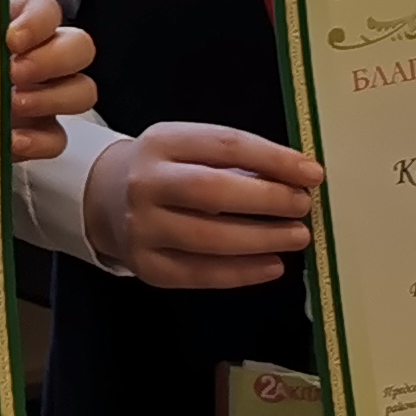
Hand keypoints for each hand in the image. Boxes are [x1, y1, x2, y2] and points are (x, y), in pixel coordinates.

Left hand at [5, 0, 99, 162]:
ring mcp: (45, 96)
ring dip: (53, 97)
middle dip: (52, 58)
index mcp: (14, 25)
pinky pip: (58, 138)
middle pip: (79, 46)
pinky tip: (12, 139)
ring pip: (83, 90)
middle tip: (14, 72)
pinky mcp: (39, 134)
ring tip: (14, 104)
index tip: (11, 39)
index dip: (38, 21)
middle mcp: (40, 56)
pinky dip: (40, 141)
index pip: (46, 9)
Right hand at [86, 121, 318, 289]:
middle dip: (267, 200)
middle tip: (303, 205)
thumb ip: (233, 160)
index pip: (224, 145)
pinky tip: (272, 266)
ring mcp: (141, 227)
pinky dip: (242, 273)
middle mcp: (144, 183)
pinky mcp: (146, 266)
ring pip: (208, 238)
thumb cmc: (165, 171)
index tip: (312, 173)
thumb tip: (297, 179)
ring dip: (261, 239)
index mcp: (161, 142)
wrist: (103, 198)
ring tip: (298, 237)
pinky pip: (200, 273)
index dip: (273, 159)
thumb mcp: (187, 148)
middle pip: (212, 191)